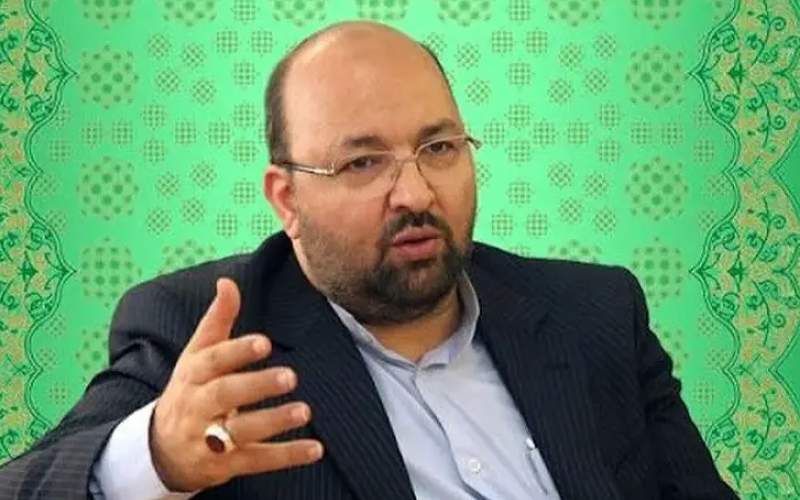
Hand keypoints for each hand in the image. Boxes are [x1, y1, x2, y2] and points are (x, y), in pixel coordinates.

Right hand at [150, 278, 323, 491]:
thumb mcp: (197, 355)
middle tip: (291, 376)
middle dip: (257, 386)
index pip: (212, 361)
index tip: (265, 342)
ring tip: (304, 411)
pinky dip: (287, 456)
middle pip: (224, 395)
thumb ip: (217, 320)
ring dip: (274, 421)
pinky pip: (257, 461)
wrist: (161, 449)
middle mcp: (198, 406)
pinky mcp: (225, 466)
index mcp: (192, 375)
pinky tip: (316, 449)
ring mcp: (209, 439)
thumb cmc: (190, 390)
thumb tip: (228, 282)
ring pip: (240, 431)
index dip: (237, 351)